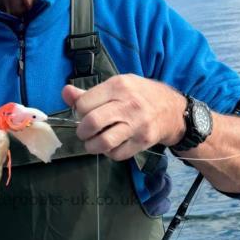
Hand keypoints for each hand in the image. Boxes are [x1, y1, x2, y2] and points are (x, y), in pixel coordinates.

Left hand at [61, 76, 185, 160]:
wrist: (173, 110)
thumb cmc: (140, 95)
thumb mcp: (118, 85)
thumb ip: (90, 92)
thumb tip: (65, 92)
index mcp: (118, 86)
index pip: (84, 104)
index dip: (79, 112)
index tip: (83, 114)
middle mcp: (128, 104)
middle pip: (92, 123)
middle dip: (82, 132)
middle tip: (84, 132)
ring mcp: (137, 124)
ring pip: (103, 142)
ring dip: (92, 146)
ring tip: (92, 143)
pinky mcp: (143, 141)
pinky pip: (117, 154)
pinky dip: (109, 153)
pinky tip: (111, 146)